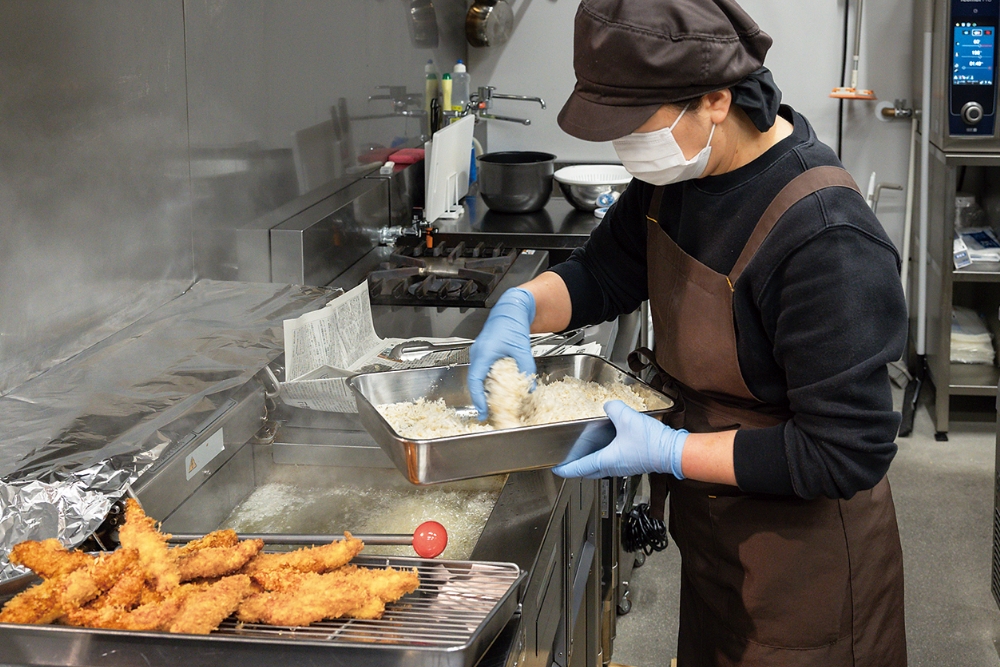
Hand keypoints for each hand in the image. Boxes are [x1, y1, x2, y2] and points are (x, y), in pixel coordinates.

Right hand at [467, 287, 535, 419]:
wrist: (510, 309)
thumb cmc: (512, 323)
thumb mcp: (522, 349)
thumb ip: (527, 369)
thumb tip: (530, 388)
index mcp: (484, 352)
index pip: (475, 381)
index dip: (477, 398)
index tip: (482, 411)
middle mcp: (477, 353)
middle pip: (474, 381)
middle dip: (480, 398)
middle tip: (488, 412)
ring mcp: (478, 352)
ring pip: (478, 376)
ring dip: (484, 391)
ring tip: (492, 404)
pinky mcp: (483, 352)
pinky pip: (481, 371)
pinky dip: (486, 381)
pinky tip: (496, 388)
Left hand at [552, 400, 687, 478]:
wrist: (674, 452)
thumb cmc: (652, 443)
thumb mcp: (627, 418)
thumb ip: (613, 409)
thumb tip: (608, 406)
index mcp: (607, 460)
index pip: (580, 468)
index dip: (566, 468)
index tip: (557, 469)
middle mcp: (614, 467)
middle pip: (589, 471)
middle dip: (577, 468)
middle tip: (569, 463)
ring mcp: (624, 467)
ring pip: (602, 468)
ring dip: (591, 463)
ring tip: (585, 454)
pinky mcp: (634, 463)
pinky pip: (614, 462)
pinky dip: (605, 457)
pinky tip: (609, 445)